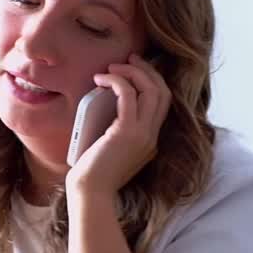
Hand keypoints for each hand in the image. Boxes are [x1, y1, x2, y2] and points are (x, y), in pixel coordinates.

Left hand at [66, 53, 171, 198]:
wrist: (90, 194)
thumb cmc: (92, 175)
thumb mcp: (109, 149)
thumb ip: (115, 130)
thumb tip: (103, 104)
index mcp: (150, 141)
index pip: (162, 103)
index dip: (152, 81)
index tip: (135, 69)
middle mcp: (152, 136)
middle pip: (162, 91)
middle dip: (147, 70)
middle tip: (128, 59)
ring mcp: (143, 134)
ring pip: (151, 89)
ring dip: (132, 71)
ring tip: (112, 67)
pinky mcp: (127, 132)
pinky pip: (129, 95)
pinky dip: (117, 81)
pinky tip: (101, 79)